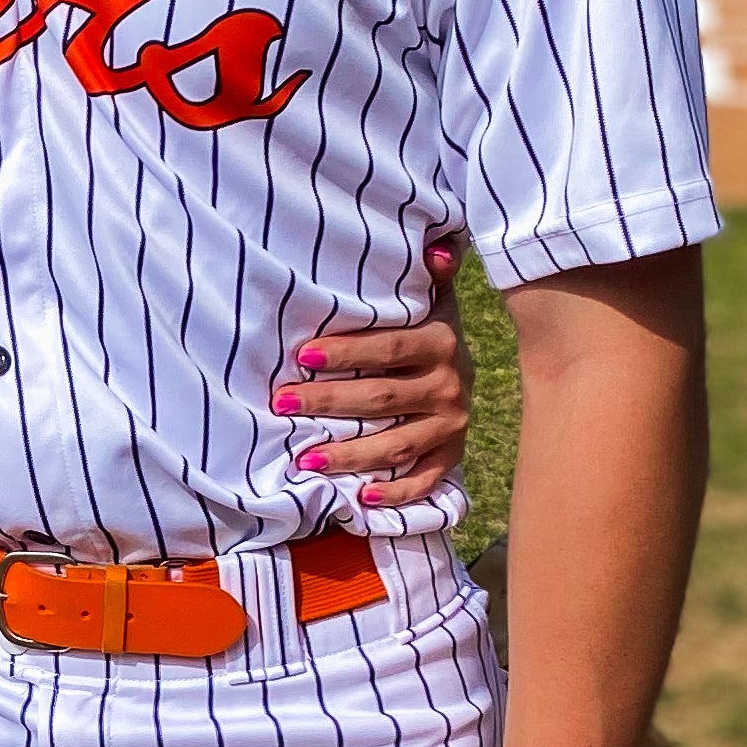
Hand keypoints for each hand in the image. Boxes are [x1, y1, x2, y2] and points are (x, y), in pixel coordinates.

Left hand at [275, 247, 476, 508]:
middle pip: (382, 398)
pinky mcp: (451, 456)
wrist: (464, 371)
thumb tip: (439, 247)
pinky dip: (396, 494)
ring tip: (304, 458)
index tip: (303, 356)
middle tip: (282, 404)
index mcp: (440, 342)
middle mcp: (450, 386)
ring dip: (350, 455)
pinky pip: (425, 480)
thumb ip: (431, 273)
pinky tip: (361, 498)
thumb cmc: (425, 330)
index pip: (389, 349)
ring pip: (396, 445)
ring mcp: (452, 425)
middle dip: (328, 403)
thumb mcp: (432, 297)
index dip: (347, 353)